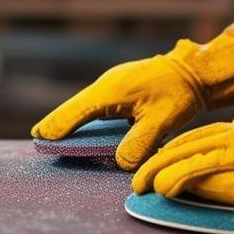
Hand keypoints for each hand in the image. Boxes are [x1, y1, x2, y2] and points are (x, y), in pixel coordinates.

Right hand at [31, 52, 202, 169]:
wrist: (194, 71)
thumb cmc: (179, 93)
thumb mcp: (161, 121)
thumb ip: (138, 143)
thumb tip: (119, 161)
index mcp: (112, 90)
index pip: (78, 110)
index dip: (59, 124)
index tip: (41, 136)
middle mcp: (108, 85)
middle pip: (76, 106)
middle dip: (59, 121)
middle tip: (39, 136)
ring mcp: (115, 85)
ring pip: (87, 105)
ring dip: (72, 118)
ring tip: (53, 133)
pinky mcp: (122, 89)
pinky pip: (98, 105)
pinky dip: (87, 116)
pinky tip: (84, 126)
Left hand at [132, 85, 233, 207]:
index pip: (192, 137)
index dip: (169, 151)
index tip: (155, 161)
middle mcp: (229, 138)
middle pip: (181, 148)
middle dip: (155, 163)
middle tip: (138, 178)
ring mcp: (233, 156)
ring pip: (185, 160)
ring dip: (160, 174)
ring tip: (143, 186)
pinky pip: (202, 176)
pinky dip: (180, 181)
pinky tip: (166, 188)